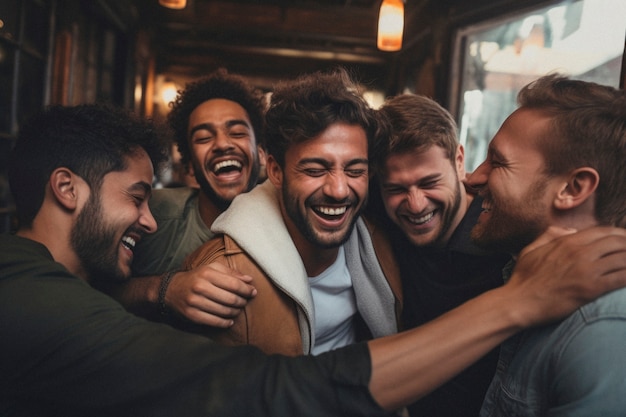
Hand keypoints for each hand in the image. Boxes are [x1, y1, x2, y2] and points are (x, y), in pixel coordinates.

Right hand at [165, 263, 256, 327]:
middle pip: (230, 299)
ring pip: (224, 311)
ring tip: (237, 310)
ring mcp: (195, 302)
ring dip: (235, 312)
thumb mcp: (212, 269)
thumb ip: (231, 273)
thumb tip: (249, 280)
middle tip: (245, 302)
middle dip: (242, 302)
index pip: (234, 284)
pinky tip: (230, 321)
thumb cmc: (197, 277)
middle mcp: (200, 287)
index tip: (253, 292)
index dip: (246, 290)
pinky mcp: (192, 315)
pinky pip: (214, 322)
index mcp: (207, 273)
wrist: (172, 289)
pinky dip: (225, 323)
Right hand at [506, 226, 625, 326]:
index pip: (603, 231)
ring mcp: (586, 270)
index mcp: (566, 241)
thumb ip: (550, 235)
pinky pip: (621, 278)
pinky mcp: (591, 289)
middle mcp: (579, 252)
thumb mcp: (531, 249)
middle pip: (618, 242)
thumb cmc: (523, 279)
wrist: (519, 302)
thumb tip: (570, 231)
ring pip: (623, 259)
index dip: (621, 234)